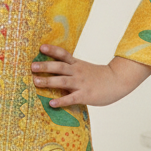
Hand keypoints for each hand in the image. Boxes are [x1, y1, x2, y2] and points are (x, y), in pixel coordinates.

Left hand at [30, 45, 150, 106]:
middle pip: (59, 67)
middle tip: (32, 66)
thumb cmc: (99, 76)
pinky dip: (61, 101)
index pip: (63, 54)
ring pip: (62, 81)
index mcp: (77, 64)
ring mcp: (81, 83)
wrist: (118, 81)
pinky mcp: (85, 95)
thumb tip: (53, 68)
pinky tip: (51, 103)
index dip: (52, 50)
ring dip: (48, 81)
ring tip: (36, 82)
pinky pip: (71, 98)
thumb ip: (70, 68)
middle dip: (45, 66)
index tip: (41, 47)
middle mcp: (77, 72)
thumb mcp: (84, 67)